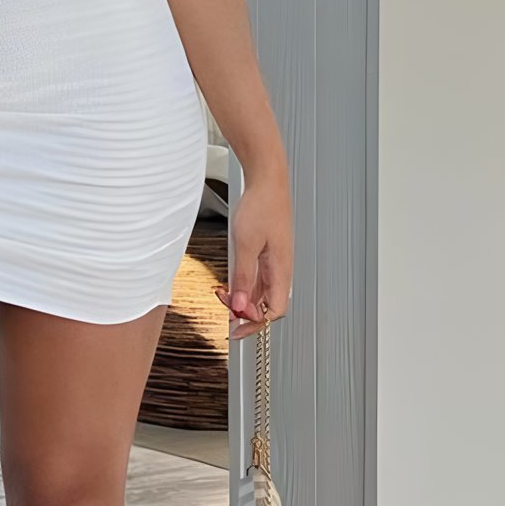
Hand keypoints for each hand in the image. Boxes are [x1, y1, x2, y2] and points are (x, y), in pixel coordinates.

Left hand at [216, 175, 291, 332]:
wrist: (267, 181)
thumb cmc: (262, 206)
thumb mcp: (246, 244)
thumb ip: (244, 277)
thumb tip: (240, 306)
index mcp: (281, 270)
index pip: (274, 311)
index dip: (255, 322)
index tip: (234, 325)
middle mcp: (281, 269)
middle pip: (266, 305)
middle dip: (245, 313)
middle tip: (224, 314)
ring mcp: (274, 262)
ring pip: (260, 293)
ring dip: (242, 299)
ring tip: (223, 295)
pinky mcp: (268, 255)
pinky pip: (257, 279)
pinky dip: (243, 285)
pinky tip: (230, 283)